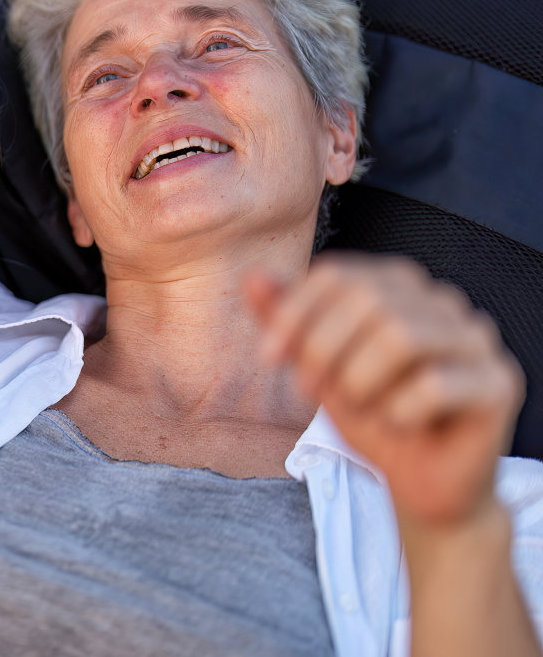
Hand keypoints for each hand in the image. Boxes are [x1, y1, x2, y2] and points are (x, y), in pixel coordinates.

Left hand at [249, 253, 524, 527]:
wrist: (420, 480)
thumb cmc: (371, 413)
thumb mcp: (316, 364)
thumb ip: (286, 320)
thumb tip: (254, 277)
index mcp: (399, 285)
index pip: (338, 274)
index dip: (293, 313)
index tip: (269, 358)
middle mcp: (443, 301)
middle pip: (367, 299)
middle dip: (323, 349)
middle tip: (313, 389)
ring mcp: (478, 338)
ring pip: (401, 336)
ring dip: (360, 380)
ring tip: (361, 406)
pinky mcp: (500, 383)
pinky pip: (434, 385)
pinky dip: (398, 411)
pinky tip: (401, 424)